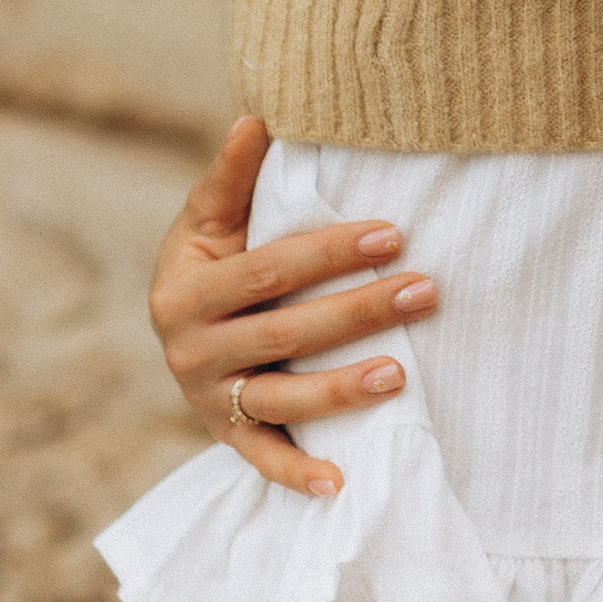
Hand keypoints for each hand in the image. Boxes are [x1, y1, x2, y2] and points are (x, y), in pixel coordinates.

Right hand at [147, 117, 438, 499]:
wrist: (178, 329)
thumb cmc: (212, 262)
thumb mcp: (209, 221)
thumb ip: (231, 178)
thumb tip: (255, 118)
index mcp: (184, 291)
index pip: (268, 269)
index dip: (330, 252)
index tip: (392, 234)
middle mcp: (189, 351)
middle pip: (286, 332)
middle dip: (358, 312)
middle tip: (425, 290)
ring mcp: (209, 401)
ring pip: (282, 398)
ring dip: (342, 389)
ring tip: (401, 373)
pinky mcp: (227, 437)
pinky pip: (264, 460)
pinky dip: (299, 475)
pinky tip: (342, 483)